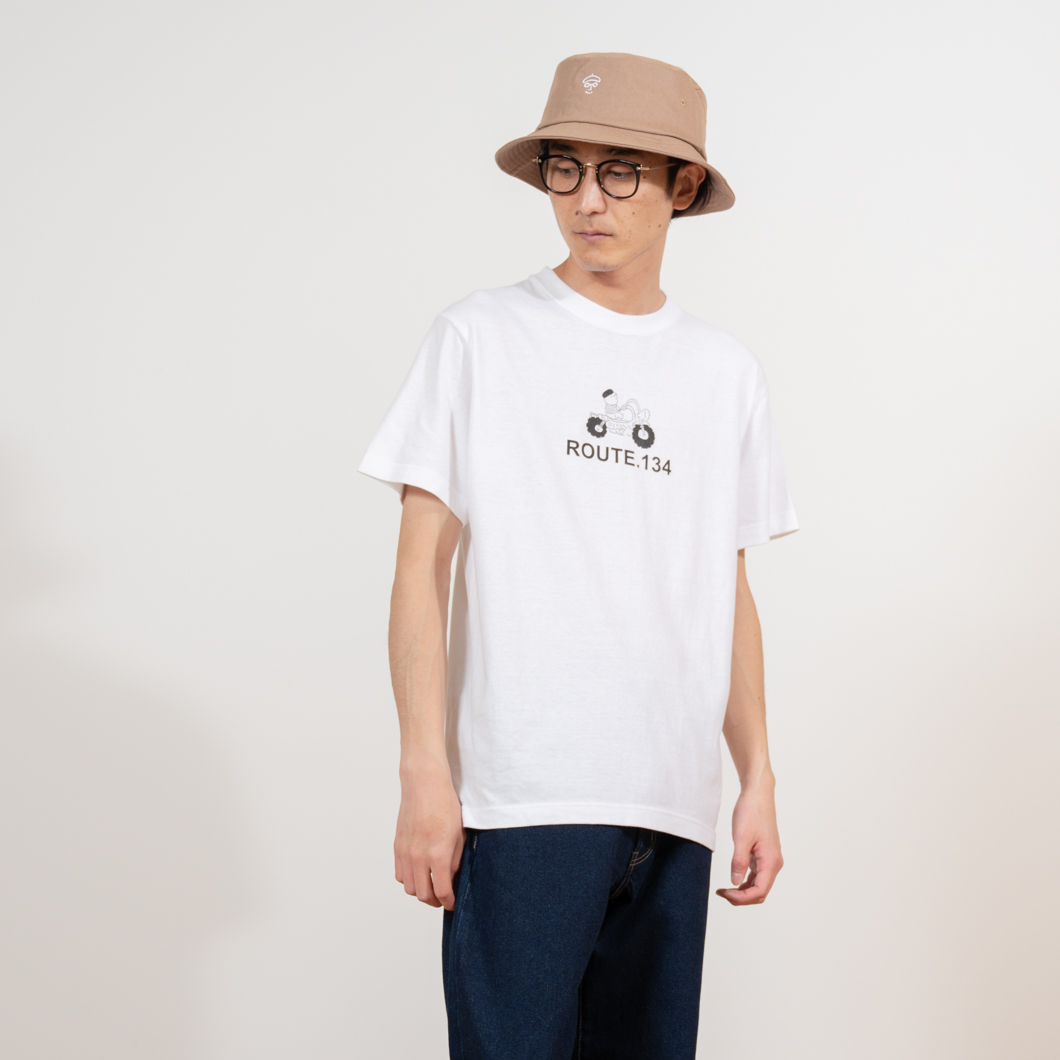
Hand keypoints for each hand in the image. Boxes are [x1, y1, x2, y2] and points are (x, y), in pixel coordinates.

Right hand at [394, 753, 464, 909]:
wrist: (424, 784)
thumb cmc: (445, 804)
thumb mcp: (459, 834)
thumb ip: (455, 860)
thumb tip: (451, 877)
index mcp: (438, 855)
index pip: (442, 892)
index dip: (450, 902)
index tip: (454, 902)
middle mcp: (419, 857)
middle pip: (422, 895)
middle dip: (435, 901)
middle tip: (443, 897)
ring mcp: (405, 852)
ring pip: (409, 887)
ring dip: (420, 891)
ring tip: (431, 886)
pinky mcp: (397, 846)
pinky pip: (399, 874)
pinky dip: (408, 879)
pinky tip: (418, 873)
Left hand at [715, 782, 782, 905]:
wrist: (758, 795)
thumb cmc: (751, 812)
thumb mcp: (741, 837)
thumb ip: (739, 861)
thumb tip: (735, 882)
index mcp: (771, 861)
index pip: (759, 891)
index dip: (742, 898)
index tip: (725, 893)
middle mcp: (774, 863)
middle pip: (761, 892)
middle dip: (742, 897)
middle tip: (722, 893)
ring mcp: (770, 859)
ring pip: (759, 885)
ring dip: (743, 891)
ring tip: (725, 889)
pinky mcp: (764, 855)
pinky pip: (758, 875)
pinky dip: (746, 882)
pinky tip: (734, 880)